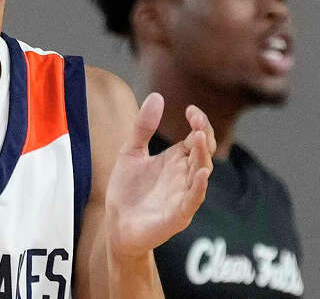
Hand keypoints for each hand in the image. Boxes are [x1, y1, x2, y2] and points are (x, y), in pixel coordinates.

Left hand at [104, 93, 214, 259]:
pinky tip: (200, 174)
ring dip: (202, 157)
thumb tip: (157, 95)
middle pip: (203, 153)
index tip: (191, 110)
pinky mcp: (178, 215)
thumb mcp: (131, 152)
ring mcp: (183, 195)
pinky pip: (193, 200)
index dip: (199, 123)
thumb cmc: (127, 190)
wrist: (116, 224)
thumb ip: (142, 127)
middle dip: (203, 136)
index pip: (197, 138)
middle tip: (196, 122)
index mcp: (176, 160)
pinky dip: (198, 188)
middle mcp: (184, 176)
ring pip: (201, 174)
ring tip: (198, 138)